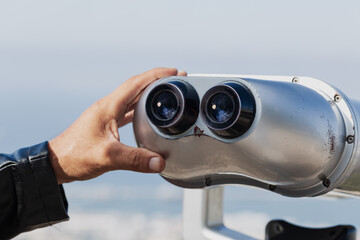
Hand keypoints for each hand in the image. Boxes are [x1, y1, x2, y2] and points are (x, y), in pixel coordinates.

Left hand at [48, 68, 186, 183]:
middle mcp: (108, 107)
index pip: (136, 83)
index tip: (173, 70)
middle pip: (136, 87)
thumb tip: (160, 163)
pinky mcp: (106, 125)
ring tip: (167, 93)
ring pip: (132, 98)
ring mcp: (106, 115)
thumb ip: (134, 159)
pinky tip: (149, 115)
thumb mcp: (107, 157)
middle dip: (157, 81)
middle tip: (176, 80)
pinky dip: (141, 109)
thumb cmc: (76, 156)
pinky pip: (128, 111)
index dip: (156, 75)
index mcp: (109, 107)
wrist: (55, 163)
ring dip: (149, 94)